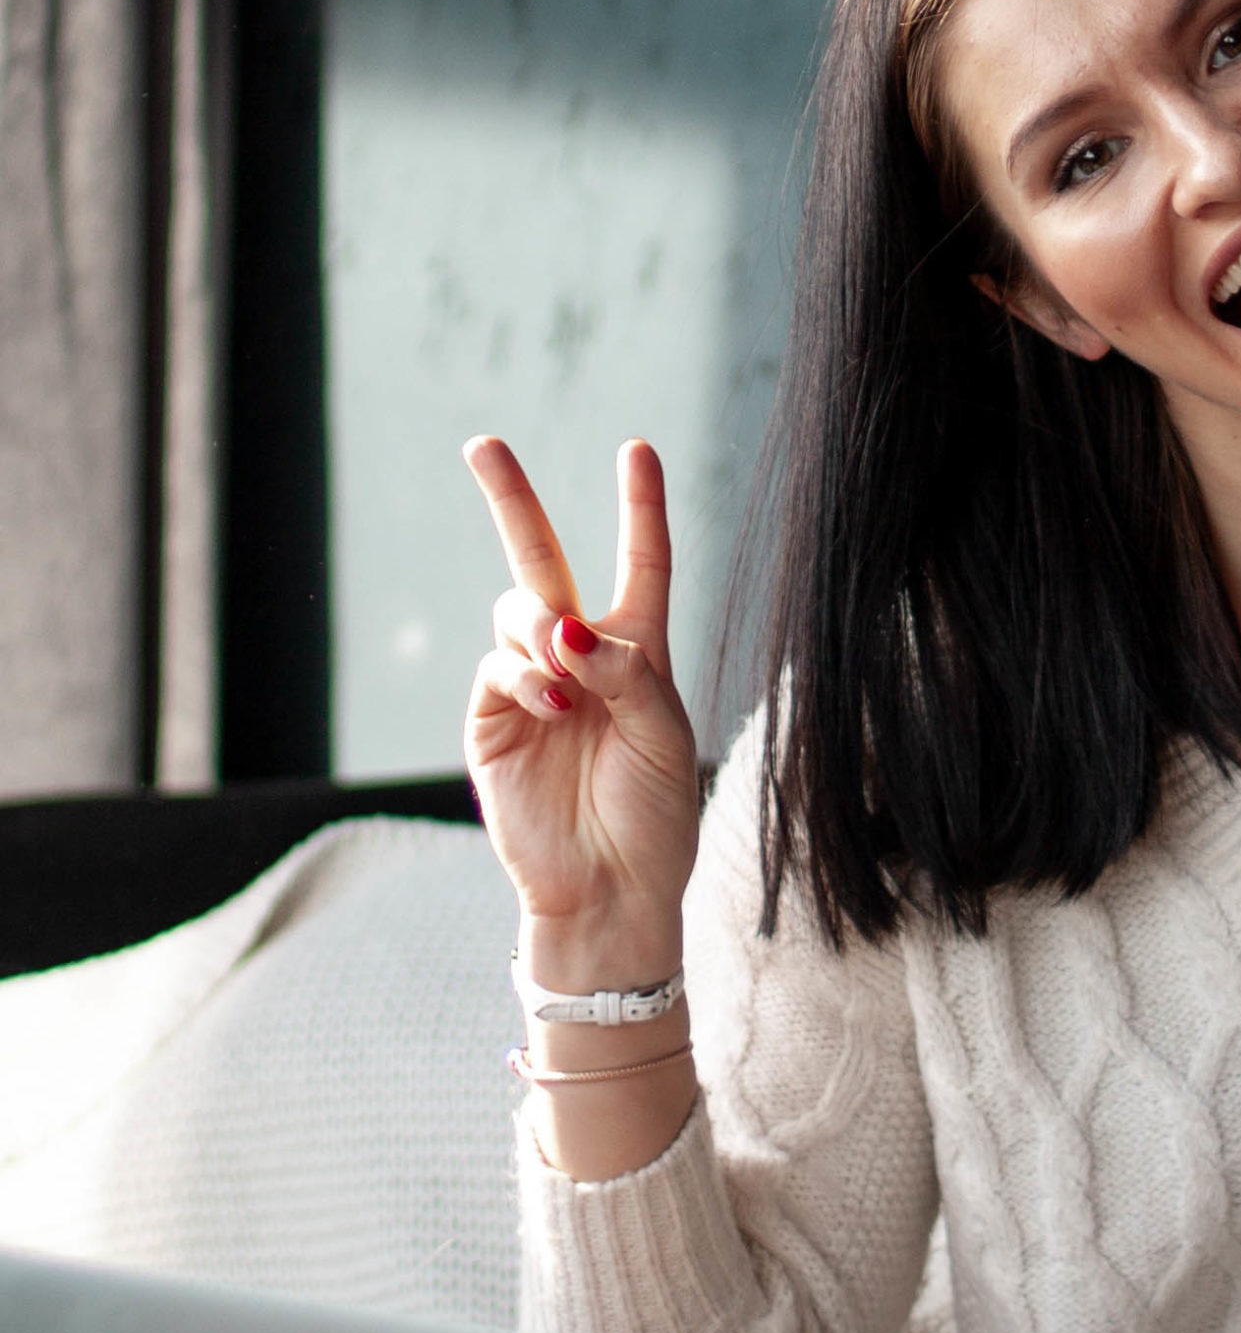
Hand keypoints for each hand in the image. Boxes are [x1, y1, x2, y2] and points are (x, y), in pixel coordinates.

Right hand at [462, 436, 700, 979]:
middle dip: (511, 500)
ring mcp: (530, 686)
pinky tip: (553, 704)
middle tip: (483, 444)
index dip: (640, 508)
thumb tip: (568, 626)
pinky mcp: (491, 720)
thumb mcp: (665, 732)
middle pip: (540, 559)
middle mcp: (580, 659)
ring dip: (543, 629)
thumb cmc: (655, 815)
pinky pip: (497, 666)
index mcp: (639, 653)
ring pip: (518, 611)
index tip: (636, 448)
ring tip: (569, 679)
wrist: (612, 888)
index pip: (640, 564)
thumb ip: (626, 671)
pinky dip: (526, 674)